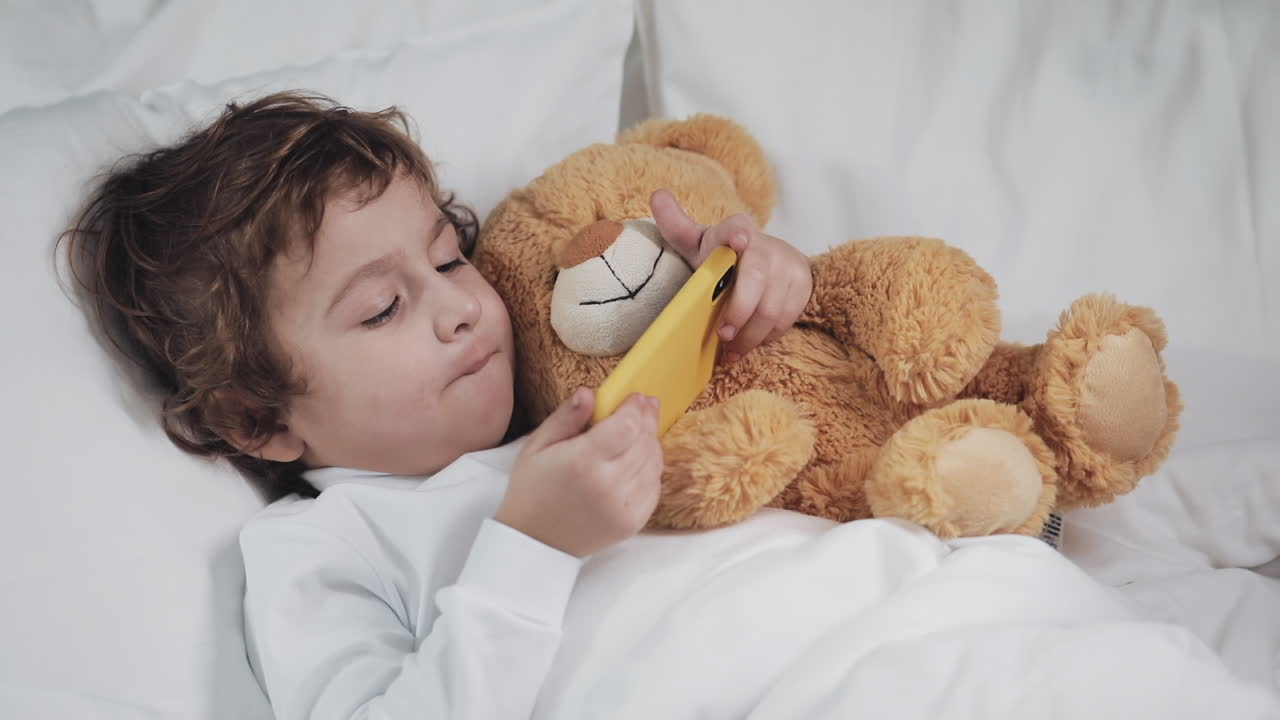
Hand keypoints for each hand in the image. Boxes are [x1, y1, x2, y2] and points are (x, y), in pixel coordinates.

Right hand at [495, 388, 662, 557]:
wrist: (535, 541)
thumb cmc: (533, 489)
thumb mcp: (538, 446)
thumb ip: (566, 417)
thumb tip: (589, 392)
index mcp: (581, 462)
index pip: (626, 426)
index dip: (634, 408)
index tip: (634, 397)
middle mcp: (607, 485)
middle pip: (644, 441)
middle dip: (647, 419)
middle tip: (644, 406)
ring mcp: (623, 507)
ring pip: (653, 463)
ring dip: (651, 442)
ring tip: (642, 430)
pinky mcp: (632, 523)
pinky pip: (654, 487)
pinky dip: (651, 469)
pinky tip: (639, 458)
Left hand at [650, 189, 811, 361]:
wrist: (776, 261)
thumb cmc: (726, 256)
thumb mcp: (701, 242)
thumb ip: (678, 226)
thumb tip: (657, 194)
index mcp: (734, 232)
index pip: (736, 228)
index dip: (736, 234)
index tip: (738, 240)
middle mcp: (764, 246)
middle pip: (756, 278)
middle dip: (739, 309)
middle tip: (724, 334)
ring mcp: (786, 265)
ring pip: (771, 307)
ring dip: (750, 334)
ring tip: (732, 351)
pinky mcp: (802, 285)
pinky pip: (785, 318)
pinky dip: (765, 336)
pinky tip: (750, 344)